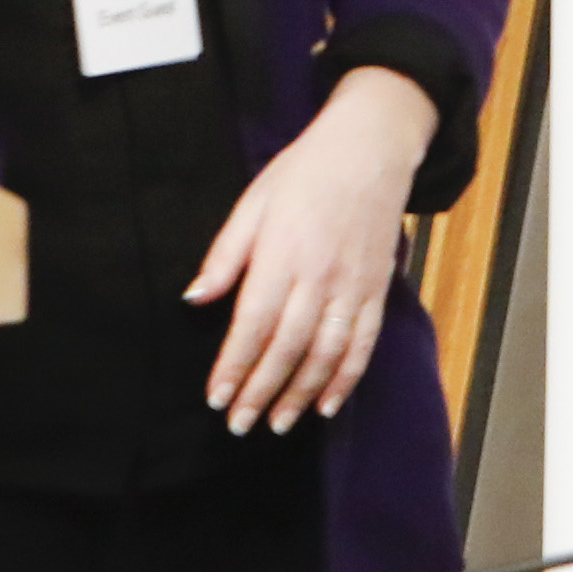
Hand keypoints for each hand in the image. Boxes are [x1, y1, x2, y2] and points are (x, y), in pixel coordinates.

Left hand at [186, 65, 433, 431]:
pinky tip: (328, 404)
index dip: (234, 366)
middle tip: (239, 426)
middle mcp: (319, 276)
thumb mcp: (253, 202)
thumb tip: (195, 300)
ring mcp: (353, 285)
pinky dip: (347, 377)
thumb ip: (226, 255)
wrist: (371, 146)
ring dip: (302, 394)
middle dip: (261, 391)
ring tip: (280, 425)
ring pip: (327, 352)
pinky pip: (364, 342)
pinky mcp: (377, 288)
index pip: (253, 324)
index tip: (216, 398)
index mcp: (282, 255)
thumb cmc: (305, 171)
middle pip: (288, 347)